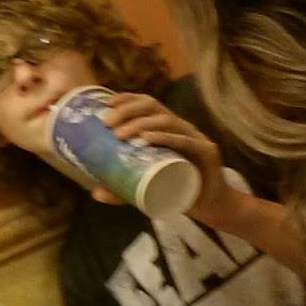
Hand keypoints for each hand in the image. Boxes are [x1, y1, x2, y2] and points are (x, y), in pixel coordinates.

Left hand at [98, 92, 237, 223]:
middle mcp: (180, 127)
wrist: (209, 206)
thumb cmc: (176, 189)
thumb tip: (95, 193)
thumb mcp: (143, 187)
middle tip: (106, 123)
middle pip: (153, 107)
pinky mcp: (207, 152)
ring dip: (141, 123)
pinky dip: (165, 137)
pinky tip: (147, 138)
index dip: (127, 99)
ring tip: (120, 134)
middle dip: (128, 110)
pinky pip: (186, 141)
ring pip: (167, 121)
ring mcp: (195, 137)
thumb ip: (121, 189)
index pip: (147, 103)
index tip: (105, 104)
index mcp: (167, 128)